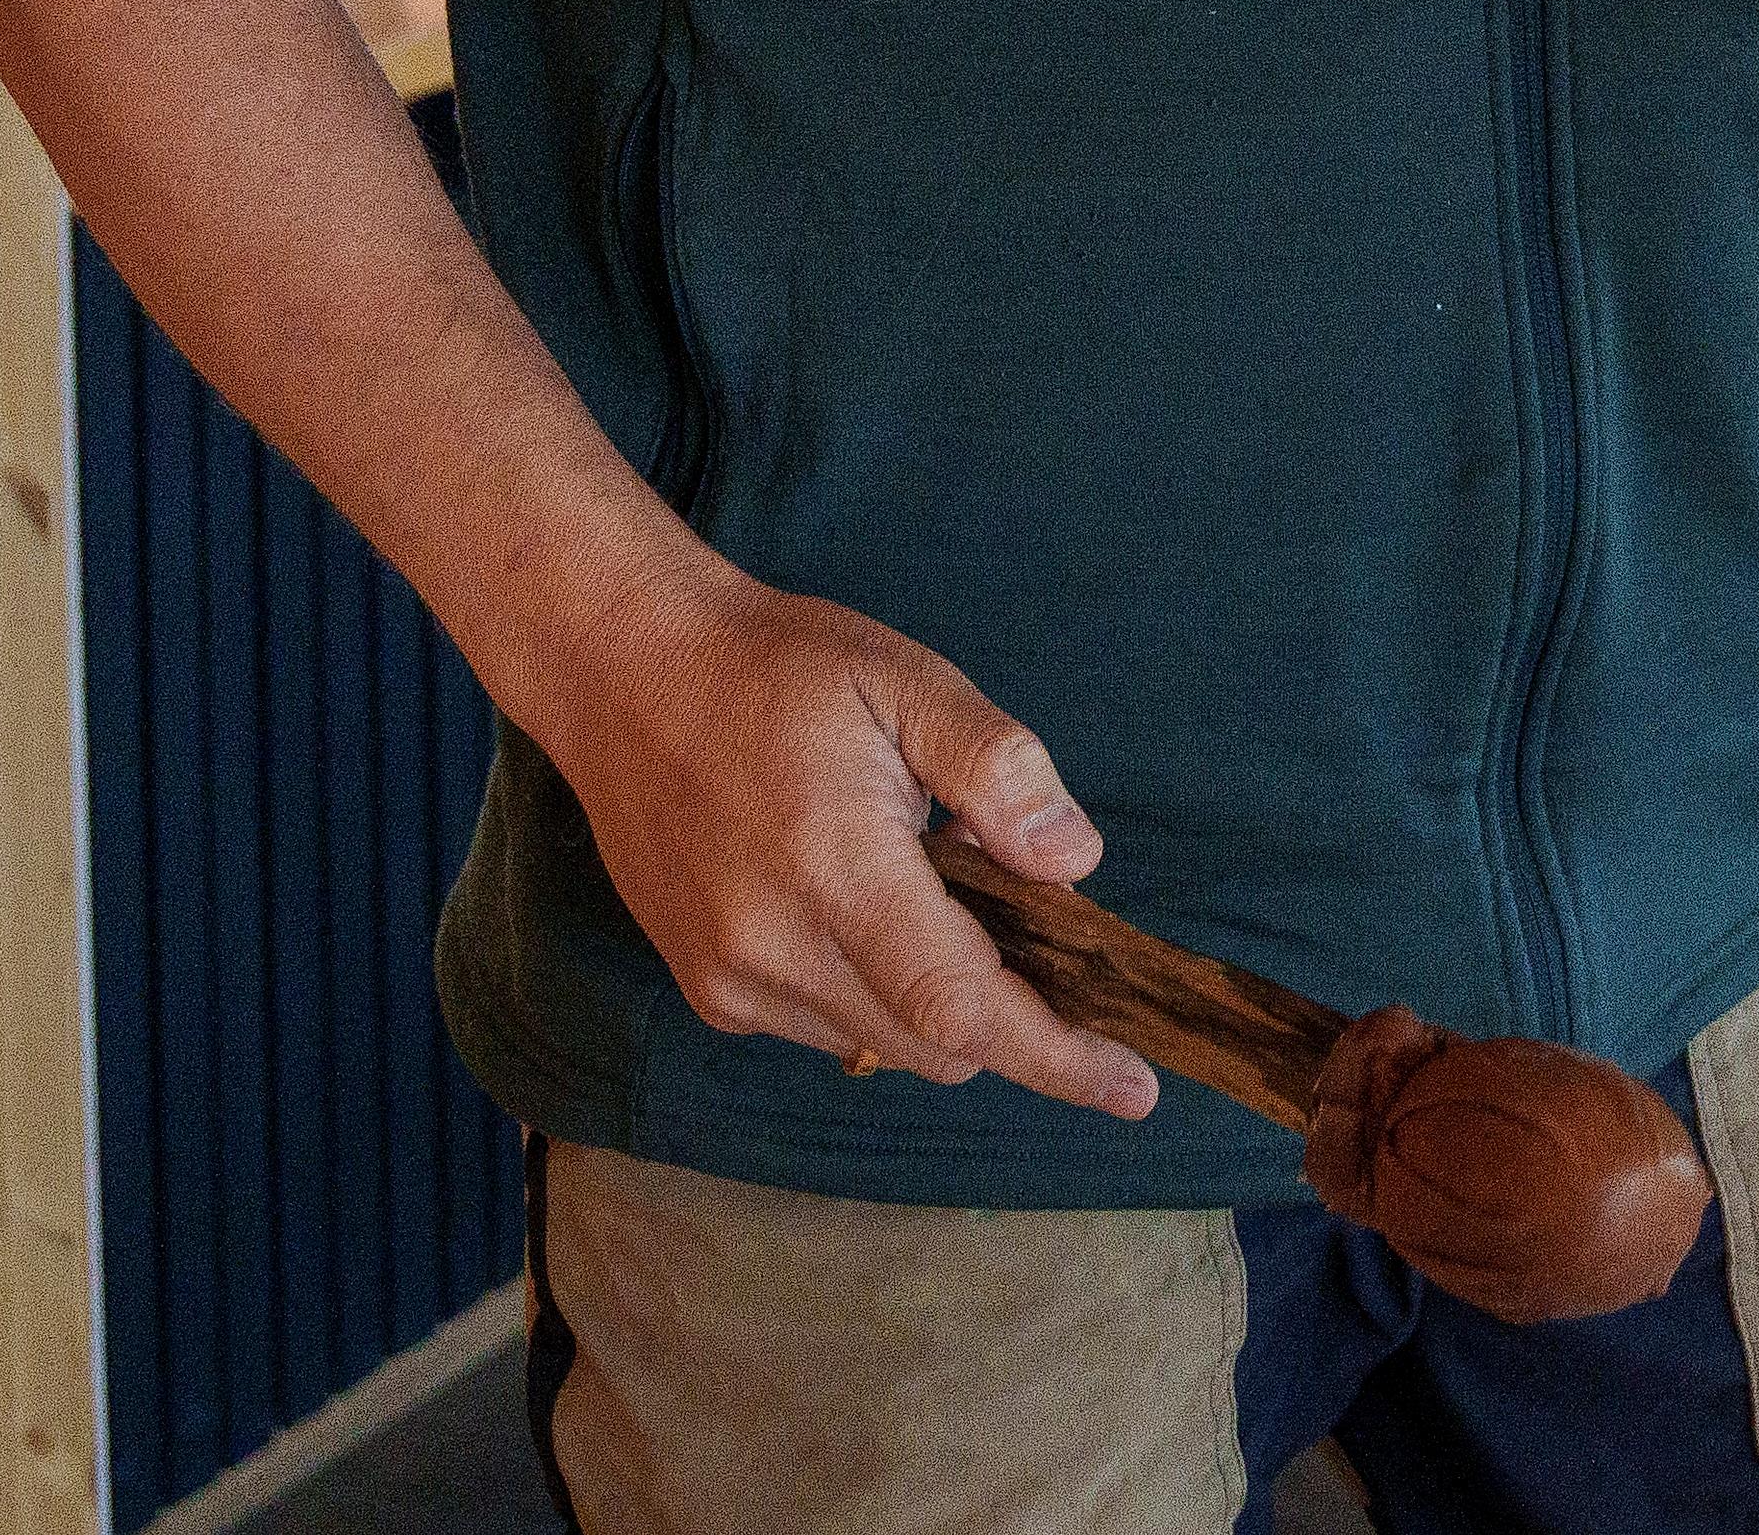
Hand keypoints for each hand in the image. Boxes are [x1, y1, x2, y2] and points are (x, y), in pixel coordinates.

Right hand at [510, 540, 1162, 1116]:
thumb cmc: (776, 669)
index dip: (1056, 1057)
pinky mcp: (708, 988)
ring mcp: (732, 979)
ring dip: (940, 1005)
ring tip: (945, 901)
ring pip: (881, 1043)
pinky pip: (827, 1025)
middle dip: (1013, 1023)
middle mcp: (773, 948)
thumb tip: (1074, 865)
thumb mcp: (905, 682)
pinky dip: (877, 994)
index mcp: (834, 870)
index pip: (964, 1008)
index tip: (1134, 1089)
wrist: (624, 672)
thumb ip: (998, 770)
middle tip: (1059, 955)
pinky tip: (873, 912)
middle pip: (935, 1044)